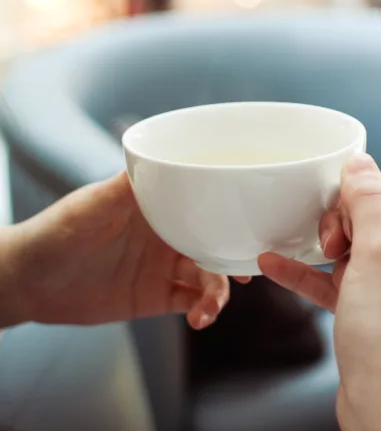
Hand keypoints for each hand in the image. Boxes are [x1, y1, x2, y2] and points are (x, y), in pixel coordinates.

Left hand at [0, 172, 243, 329]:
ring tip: (210, 307)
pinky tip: (200, 319)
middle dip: (236, 257)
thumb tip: (159, 161)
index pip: (206, 204)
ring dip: (219, 291)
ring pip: (210, 275)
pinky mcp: (157, 296)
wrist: (28, 281)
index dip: (231, 213)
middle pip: (217, 242)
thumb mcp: (90, 205)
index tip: (251, 224)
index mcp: (160, 206)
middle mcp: (169, 234)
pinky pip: (192, 302)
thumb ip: (125, 187)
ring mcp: (165, 266)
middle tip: (251, 273)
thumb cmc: (56, 231)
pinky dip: (203, 310)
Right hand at [259, 154, 380, 430]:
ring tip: (297, 246)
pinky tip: (274, 265)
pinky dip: (313, 275)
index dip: (357, 196)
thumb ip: (367, 200)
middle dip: (340, 224)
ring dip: (322, 248)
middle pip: (373, 215)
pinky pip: (342, 282)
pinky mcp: (378, 311)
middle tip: (329, 245)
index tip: (334, 215)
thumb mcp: (377, 250)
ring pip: (355, 249)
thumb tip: (360, 161)